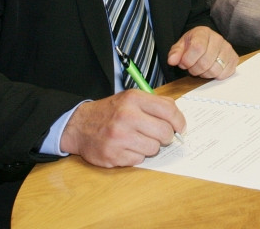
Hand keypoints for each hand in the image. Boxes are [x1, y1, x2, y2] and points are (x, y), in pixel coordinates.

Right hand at [60, 91, 184, 166]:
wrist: (79, 126)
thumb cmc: (110, 112)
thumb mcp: (131, 98)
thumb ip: (156, 104)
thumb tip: (178, 119)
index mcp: (133, 99)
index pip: (169, 111)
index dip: (179, 122)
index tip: (180, 128)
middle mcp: (126, 116)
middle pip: (165, 132)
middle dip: (165, 136)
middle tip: (157, 135)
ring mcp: (119, 137)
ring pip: (153, 148)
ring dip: (150, 147)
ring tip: (137, 140)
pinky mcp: (113, 155)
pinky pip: (139, 160)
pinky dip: (136, 155)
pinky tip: (126, 147)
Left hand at [167, 26, 237, 78]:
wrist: (207, 42)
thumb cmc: (193, 44)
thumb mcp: (181, 45)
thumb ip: (175, 53)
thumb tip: (172, 60)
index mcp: (203, 32)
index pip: (198, 48)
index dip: (188, 60)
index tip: (183, 63)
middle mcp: (218, 39)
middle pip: (206, 62)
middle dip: (195, 69)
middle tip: (192, 67)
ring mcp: (227, 48)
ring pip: (215, 70)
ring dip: (205, 73)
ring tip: (201, 68)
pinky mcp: (234, 58)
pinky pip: (225, 73)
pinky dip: (216, 75)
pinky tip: (211, 69)